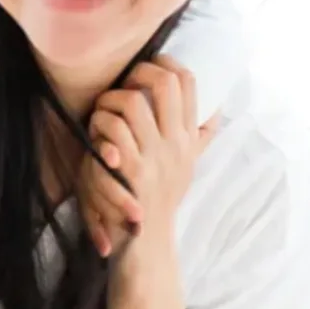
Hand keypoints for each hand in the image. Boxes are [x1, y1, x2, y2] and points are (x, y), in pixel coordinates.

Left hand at [79, 56, 217, 257]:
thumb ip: (199, 139)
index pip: (188, 82)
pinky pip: (112, 132)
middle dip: (137, 74)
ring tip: (102, 112)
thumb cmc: (161, 202)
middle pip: (164, 83)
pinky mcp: (132, 173)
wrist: (149, 245)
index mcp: (188, 139)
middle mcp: (176, 145)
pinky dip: (98, 125)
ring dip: (109, 101)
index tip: (147, 66)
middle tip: (122, 86)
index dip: (165, 63)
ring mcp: (155, 158)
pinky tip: (94, 135)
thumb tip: (215, 114)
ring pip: (131, 103)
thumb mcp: (186, 168)